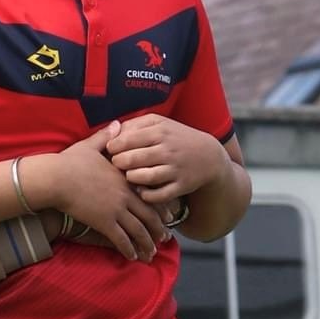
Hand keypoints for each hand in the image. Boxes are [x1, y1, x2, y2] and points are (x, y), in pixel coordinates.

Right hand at [20, 130, 169, 261]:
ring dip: (146, 244)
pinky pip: (121, 239)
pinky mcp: (103, 222)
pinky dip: (128, 249)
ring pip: (138, 231)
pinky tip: (132, 257)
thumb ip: (107, 137)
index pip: (149, 195)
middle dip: (158, 230)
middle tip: (165, 239)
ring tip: (151, 254)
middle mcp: (124, 195)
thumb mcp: (91, 145)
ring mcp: (115, 210)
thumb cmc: (70, 161)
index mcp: (124, 178)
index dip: (160, 208)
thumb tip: (117, 124)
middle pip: (148, 216)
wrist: (56, 178)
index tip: (168, 217)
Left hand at [105, 115, 228, 206]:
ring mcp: (175, 169)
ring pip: (144, 177)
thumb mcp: (159, 123)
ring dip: (130, 178)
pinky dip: (146, 195)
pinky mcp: (181, 186)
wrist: (208, 156)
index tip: (110, 150)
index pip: (127, 139)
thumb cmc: (175, 138)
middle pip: (132, 159)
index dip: (113, 147)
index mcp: (160, 131)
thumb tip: (111, 131)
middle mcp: (167, 150)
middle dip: (118, 163)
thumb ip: (134, 124)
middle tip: (116, 164)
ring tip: (128, 175)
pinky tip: (141, 190)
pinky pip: (158, 195)